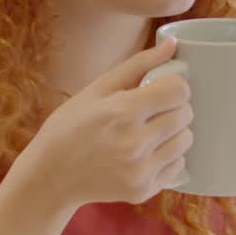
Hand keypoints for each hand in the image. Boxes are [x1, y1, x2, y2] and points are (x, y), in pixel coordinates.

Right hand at [13, 38, 192, 211]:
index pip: (179, 91)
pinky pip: (178, 166)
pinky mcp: (143, 190)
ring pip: (185, 141)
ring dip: (174, 132)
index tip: (160, 88)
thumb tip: (172, 44)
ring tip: (150, 132)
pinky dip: (167, 157)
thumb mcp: (96, 89)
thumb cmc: (69, 127)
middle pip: (185, 114)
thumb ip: (137, 65)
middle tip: (152, 110)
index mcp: (122, 111)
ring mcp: (140, 170)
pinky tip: (145, 153)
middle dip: (174, 107)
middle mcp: (134, 143)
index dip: (173, 85)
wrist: (50, 176)